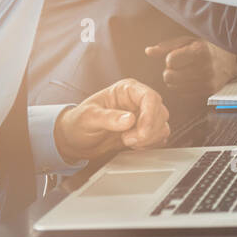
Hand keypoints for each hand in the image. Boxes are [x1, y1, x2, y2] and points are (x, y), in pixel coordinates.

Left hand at [53, 78, 171, 161]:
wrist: (74, 140)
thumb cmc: (78, 123)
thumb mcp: (88, 118)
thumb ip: (108, 118)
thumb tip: (130, 119)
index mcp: (126, 90)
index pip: (150, 97)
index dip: (150, 115)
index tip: (142, 132)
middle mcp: (137, 101)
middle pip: (159, 112)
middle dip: (148, 130)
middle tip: (128, 140)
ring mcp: (142, 116)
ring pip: (162, 125)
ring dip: (149, 138)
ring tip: (128, 142)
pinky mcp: (144, 130)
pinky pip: (159, 136)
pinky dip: (151, 144)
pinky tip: (134, 146)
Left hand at [144, 35, 236, 95]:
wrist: (230, 61)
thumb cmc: (206, 48)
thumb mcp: (188, 41)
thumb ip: (167, 47)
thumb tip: (148, 51)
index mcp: (200, 51)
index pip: (171, 60)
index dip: (171, 58)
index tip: (178, 56)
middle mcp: (205, 68)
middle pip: (169, 77)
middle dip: (170, 71)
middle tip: (180, 66)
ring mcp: (208, 82)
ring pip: (174, 87)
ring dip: (175, 80)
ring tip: (185, 72)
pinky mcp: (208, 92)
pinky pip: (183, 94)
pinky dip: (183, 87)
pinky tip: (191, 79)